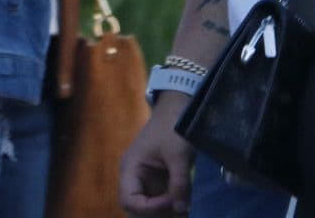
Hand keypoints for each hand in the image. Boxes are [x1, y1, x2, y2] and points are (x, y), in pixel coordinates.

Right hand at [120, 91, 194, 214]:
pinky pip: (161, 200)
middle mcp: (135, 177)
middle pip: (137, 208)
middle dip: (156, 214)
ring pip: (150, 208)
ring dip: (165, 213)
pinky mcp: (159, 180)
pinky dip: (171, 207)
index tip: (171, 201)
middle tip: (178, 212)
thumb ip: (179, 183)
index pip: (130, 200)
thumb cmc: (173, 126)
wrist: (179, 108)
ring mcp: (147, 180)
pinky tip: (185, 209)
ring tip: (183, 212)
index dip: (149, 208)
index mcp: (131, 168)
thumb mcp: (178, 154)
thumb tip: (182, 210)